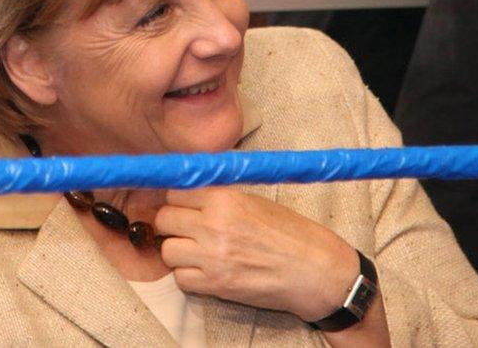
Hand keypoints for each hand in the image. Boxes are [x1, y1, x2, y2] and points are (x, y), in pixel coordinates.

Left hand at [155, 187, 359, 320]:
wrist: (313, 269)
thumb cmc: (290, 233)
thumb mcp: (254, 201)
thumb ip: (220, 196)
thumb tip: (189, 193)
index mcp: (225, 199)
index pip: (174, 192)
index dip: (177, 200)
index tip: (182, 206)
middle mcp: (214, 226)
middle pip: (164, 220)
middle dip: (172, 224)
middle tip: (186, 230)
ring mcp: (212, 258)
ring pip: (167, 251)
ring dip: (178, 251)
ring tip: (196, 251)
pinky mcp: (215, 285)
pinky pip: (180, 279)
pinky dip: (188, 276)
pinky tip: (205, 271)